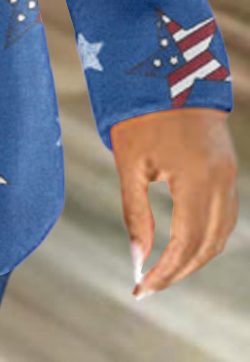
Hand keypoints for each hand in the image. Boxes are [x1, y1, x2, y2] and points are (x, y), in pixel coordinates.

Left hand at [110, 108, 237, 299]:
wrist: (171, 72)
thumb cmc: (141, 115)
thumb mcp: (130, 164)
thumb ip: (135, 213)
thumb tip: (137, 258)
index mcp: (197, 178)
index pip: (186, 243)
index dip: (165, 272)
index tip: (140, 289)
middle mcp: (222, 181)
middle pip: (208, 245)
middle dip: (178, 271)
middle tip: (147, 287)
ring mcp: (230, 176)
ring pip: (221, 234)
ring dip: (195, 258)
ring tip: (162, 272)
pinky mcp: (229, 171)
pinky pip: (224, 216)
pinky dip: (206, 237)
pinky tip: (182, 247)